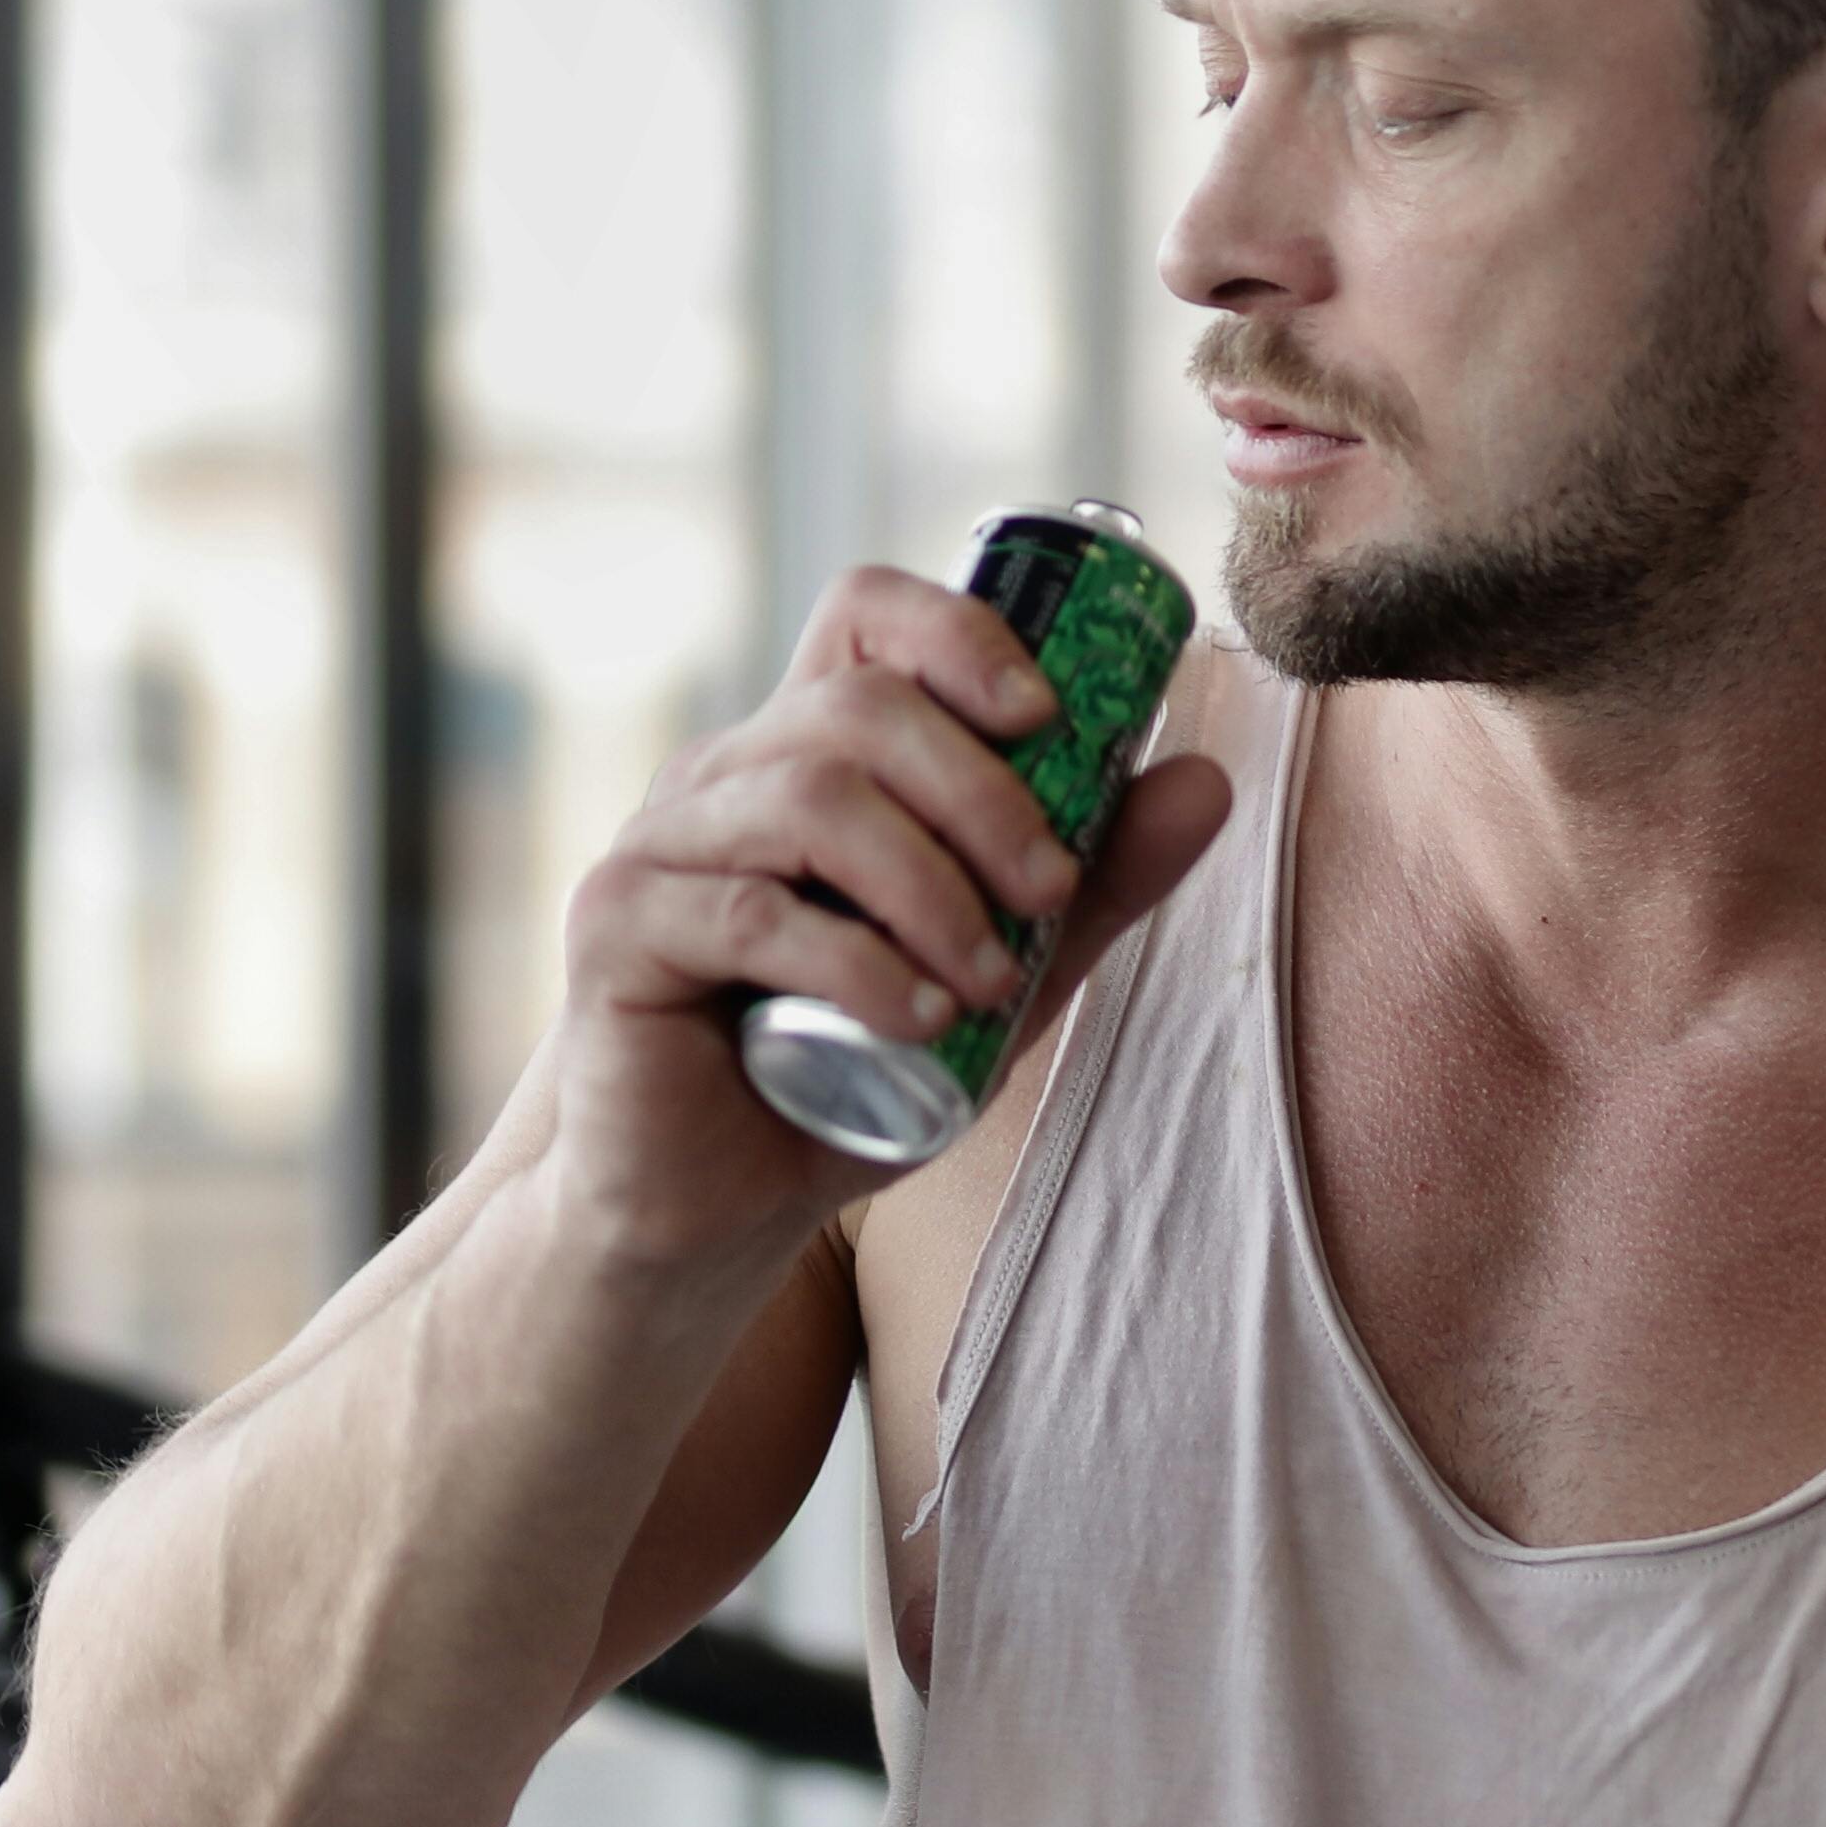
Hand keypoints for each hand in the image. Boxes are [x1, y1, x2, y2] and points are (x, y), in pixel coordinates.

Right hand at [535, 568, 1231, 1272]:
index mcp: (807, 755)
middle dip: (982, 793)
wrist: (714, 1208)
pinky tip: (916, 1018)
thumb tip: (1208, 780)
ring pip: (807, 799)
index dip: (960, 634)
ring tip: (991, 976)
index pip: (868, 618)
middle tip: (1051, 891)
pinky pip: (744, 914)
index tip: (1049, 717)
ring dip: (928, 884)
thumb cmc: (846, 1076)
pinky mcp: (617, 929)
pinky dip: (852, 962)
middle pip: (858, 707)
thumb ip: (1087, 888)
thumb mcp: (996, 978)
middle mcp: (725, 777)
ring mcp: (659, 845)